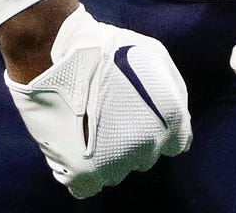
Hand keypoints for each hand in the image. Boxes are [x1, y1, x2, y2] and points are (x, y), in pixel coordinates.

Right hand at [4, 6, 191, 197]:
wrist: (53, 52)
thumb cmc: (105, 48)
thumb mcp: (154, 54)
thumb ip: (175, 91)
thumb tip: (181, 123)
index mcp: (170, 118)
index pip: (176, 143)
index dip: (158, 129)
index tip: (138, 117)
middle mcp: (148, 145)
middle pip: (145, 157)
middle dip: (131, 138)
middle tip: (108, 113)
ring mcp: (116, 162)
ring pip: (118, 172)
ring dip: (107, 155)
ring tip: (88, 124)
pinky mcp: (84, 173)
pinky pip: (89, 187)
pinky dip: (84, 173)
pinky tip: (76, 147)